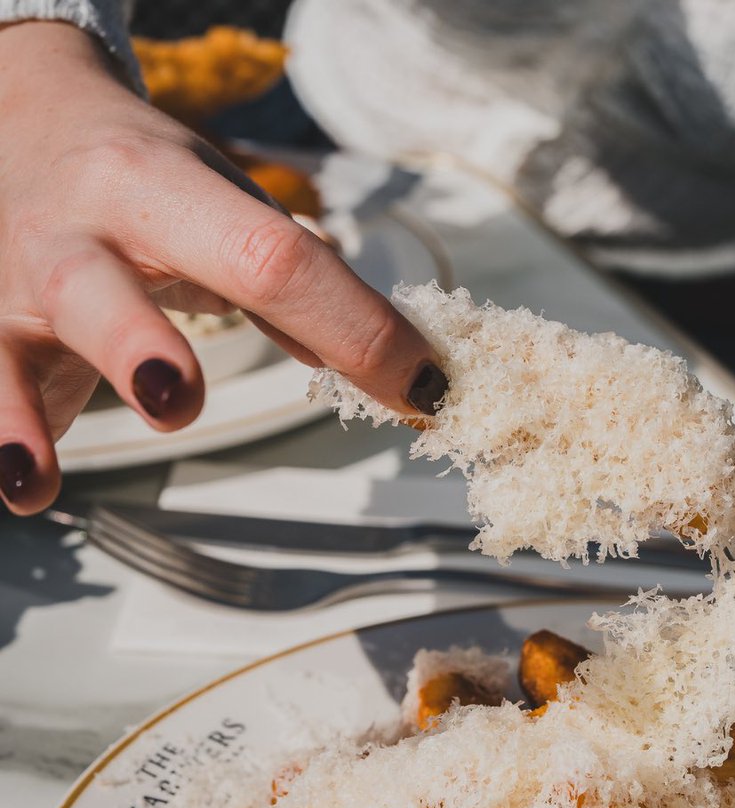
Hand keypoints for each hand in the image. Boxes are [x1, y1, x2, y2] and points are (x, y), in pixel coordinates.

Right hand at [0, 21, 446, 513]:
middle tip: (180, 400)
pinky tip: (22, 488)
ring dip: (19, 417)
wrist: (18, 119)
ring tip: (34, 479)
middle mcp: (77, 233)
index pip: (269, 259)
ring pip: (6, 348)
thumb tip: (383, 364)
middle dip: (139, 348)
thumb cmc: (144, 180)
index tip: (421, 388)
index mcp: (161, 189)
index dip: (350, 327)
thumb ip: (291, 286)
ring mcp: (15, 284)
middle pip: (101, 290)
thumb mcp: (222, 206)